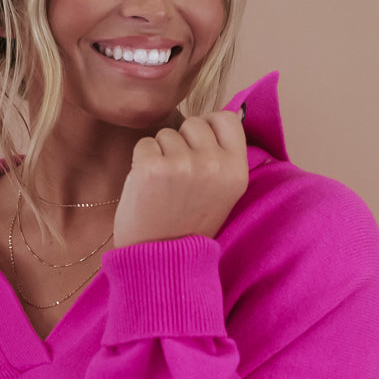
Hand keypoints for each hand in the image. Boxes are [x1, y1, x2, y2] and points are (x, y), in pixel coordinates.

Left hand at [113, 109, 248, 248]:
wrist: (162, 259)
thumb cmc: (189, 225)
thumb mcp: (222, 192)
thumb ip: (222, 157)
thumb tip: (213, 120)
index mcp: (236, 171)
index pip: (226, 118)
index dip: (209, 126)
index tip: (198, 146)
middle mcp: (214, 165)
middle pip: (194, 123)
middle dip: (182, 142)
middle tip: (179, 176)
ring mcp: (183, 165)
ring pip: (166, 134)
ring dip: (161, 153)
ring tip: (164, 186)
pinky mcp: (153, 167)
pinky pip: (144, 144)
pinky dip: (141, 161)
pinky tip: (148, 187)